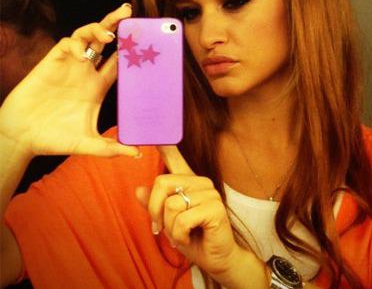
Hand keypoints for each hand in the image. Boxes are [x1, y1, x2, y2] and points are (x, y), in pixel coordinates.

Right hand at [0, 4, 138, 157]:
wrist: (22, 138)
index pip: (120, 62)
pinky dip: (76, 44)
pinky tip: (82, 55)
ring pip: (87, 35)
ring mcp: (70, 65)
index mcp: (99, 86)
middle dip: (116, 23)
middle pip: (105, 40)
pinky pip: (67, 44)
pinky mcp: (52, 62)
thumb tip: (137, 154)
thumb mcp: (88, 144)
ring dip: (98, 29)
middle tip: (128, 12)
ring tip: (110, 35)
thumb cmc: (55, 138)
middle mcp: (87, 71)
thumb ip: (111, 148)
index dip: (132, 50)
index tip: (147, 40)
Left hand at [135, 146, 255, 285]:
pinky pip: (183, 219)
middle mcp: (200, 181)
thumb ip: (154, 206)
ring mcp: (209, 192)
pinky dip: (180, 235)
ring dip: (170, 228)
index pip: (174, 156)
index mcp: (188, 181)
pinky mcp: (215, 207)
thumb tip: (139, 189)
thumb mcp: (168, 222)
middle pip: (161, 184)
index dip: (163, 143)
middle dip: (155, 212)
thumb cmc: (193, 237)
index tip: (153, 128)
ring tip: (181, 234)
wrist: (216, 257)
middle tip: (163, 229)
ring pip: (171, 205)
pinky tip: (190, 237)